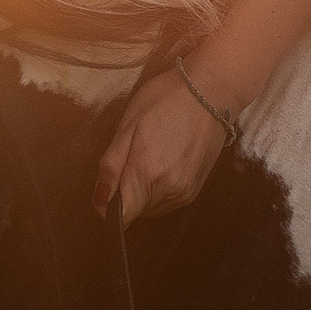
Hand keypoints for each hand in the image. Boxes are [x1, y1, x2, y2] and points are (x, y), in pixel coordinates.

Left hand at [94, 68, 229, 227]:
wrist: (211, 91)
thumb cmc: (166, 100)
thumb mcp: (128, 125)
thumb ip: (111, 166)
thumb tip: (99, 200)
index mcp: (147, 175)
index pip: (119, 217)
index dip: (106, 204)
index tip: (107, 183)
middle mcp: (168, 191)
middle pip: (134, 212)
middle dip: (125, 191)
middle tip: (133, 154)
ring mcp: (185, 193)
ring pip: (150, 207)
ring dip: (143, 190)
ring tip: (151, 154)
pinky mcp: (195, 190)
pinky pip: (167, 201)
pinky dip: (159, 188)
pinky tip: (164, 160)